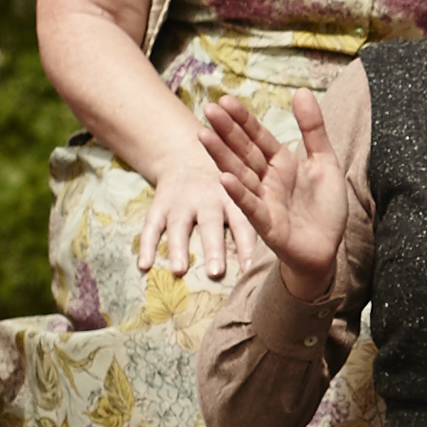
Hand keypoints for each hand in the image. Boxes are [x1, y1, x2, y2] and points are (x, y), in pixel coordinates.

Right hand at [136, 157, 251, 284]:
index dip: (247, 245)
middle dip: (213, 248)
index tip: (250, 268)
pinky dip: (146, 246)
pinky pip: (151, 226)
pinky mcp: (160, 205)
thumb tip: (282, 251)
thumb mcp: (241, 189)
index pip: (243, 223)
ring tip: (179, 270)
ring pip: (179, 226)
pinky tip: (144, 266)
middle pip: (210, 225)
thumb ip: (257, 214)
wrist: (187, 154)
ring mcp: (181, 202)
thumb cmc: (225, 185)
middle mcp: (207, 200)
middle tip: (216, 272)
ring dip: (178, 248)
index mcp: (233, 199)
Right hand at [200, 91, 347, 283]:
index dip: (243, 119)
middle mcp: (268, 180)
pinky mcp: (267, 225)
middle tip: (208, 109)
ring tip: (203, 135)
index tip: (225, 99)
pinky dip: (239, 194)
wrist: (328, 248)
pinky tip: (224, 179)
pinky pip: (251, 207)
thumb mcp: (325, 161)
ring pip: (240, 174)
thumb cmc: (325, 207)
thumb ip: (313, 128)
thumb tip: (302, 91)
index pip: (258, 136)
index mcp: (281, 163)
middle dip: (227, 131)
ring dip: (222, 156)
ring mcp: (264, 201)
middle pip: (244, 151)